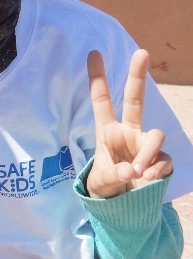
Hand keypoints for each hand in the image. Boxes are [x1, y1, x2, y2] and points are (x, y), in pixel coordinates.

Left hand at [85, 49, 171, 197]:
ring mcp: (146, 145)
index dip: (97, 78)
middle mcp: (128, 132)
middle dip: (138, 76)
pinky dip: (157, 168)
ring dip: (148, 152)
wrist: (122, 207)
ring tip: (137, 172)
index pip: (102, 101)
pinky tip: (148, 178)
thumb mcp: (100, 183)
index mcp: (107, 132)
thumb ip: (112, 175)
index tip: (94, 52)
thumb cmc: (105, 187)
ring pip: (156, 135)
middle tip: (141, 52)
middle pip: (136, 100)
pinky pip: (164, 158)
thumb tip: (131, 170)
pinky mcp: (160, 160)